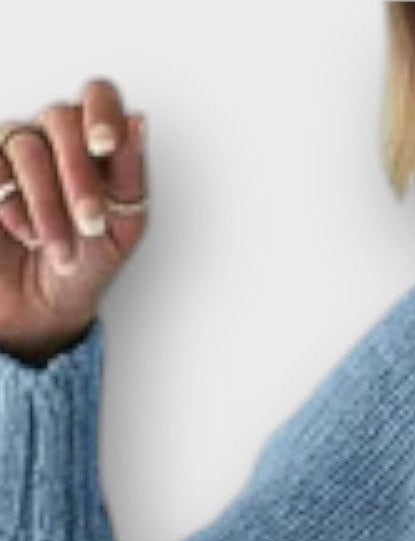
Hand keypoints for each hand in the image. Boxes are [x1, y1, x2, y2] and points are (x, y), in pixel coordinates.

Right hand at [0, 78, 147, 362]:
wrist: (43, 305)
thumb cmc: (87, 261)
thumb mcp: (122, 228)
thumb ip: (129, 176)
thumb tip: (138, 121)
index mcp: (94, 141)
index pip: (99, 97)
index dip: (101, 112)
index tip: (104, 147)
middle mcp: (52, 134)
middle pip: (61, 119)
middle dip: (79, 175)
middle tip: (91, 225)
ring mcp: (12, 147)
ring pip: (27, 146)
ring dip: (48, 204)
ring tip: (61, 252)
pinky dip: (14, 205)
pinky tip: (27, 235)